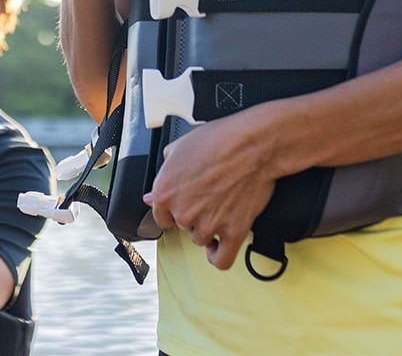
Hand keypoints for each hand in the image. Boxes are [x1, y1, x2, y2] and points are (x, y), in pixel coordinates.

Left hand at [143, 110, 277, 269]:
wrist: (250, 146)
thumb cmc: (217, 141)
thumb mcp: (178, 147)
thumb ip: (163, 173)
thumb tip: (151, 195)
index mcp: (165, 192)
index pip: (160, 216)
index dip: (172, 209)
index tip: (181, 205)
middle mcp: (183, 212)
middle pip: (182, 226)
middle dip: (193, 213)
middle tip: (206, 195)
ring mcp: (208, 225)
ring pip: (201, 239)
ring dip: (208, 228)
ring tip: (219, 207)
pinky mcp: (233, 233)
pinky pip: (221, 260)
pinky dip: (219, 256)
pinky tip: (220, 245)